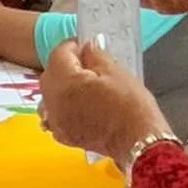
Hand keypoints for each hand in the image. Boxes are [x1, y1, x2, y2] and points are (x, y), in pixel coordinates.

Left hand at [36, 40, 171, 165]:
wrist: (139, 141)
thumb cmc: (131, 105)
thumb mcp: (115, 71)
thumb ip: (95, 55)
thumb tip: (86, 46)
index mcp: (65, 83)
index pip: (58, 54)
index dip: (72, 46)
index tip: (86, 47)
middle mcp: (53, 102)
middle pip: (49, 74)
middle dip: (65, 65)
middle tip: (88, 64)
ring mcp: (56, 121)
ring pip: (48, 95)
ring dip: (60, 85)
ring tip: (83, 85)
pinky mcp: (63, 136)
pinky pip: (53, 114)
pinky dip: (61, 106)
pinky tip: (77, 105)